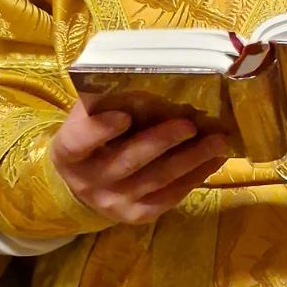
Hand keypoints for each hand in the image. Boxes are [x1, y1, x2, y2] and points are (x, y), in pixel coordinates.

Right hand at [50, 100, 228, 225]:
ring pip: (156, 181)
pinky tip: (212, 160)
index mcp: (69, 152)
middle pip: (128, 162)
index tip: (124, 115)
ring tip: (217, 141)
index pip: (78, 141)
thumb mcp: (87, 117)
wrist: (83, 183)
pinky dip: (194, 178)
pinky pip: (169, 198)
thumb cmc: (92, 137)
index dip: (99, 130)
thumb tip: (148, 71)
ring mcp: (113, 202)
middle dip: (162, 142)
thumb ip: (106, 99)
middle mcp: (89, 181)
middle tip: (191, 125)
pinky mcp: (136, 214)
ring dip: (191, 160)